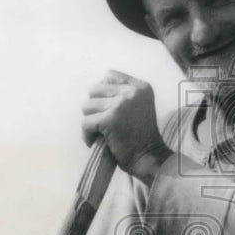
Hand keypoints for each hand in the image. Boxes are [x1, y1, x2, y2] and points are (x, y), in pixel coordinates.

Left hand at [81, 70, 171, 184]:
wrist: (149, 158)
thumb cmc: (141, 137)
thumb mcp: (140, 106)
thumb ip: (123, 95)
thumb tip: (94, 91)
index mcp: (140, 87)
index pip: (109, 76)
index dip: (102, 92)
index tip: (107, 109)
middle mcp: (132, 92)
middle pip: (94, 90)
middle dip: (95, 108)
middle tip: (103, 124)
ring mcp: (121, 105)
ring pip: (86, 106)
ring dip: (90, 122)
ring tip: (100, 133)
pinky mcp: (110, 119)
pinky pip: (85, 123)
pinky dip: (86, 135)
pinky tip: (95, 142)